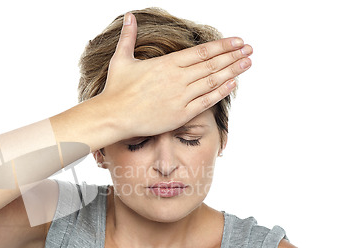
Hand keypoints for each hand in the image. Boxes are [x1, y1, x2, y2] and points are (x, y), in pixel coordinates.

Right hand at [98, 12, 252, 138]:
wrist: (113, 116)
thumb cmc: (116, 89)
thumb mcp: (121, 59)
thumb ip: (128, 37)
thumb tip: (130, 16)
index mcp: (166, 64)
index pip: (201, 52)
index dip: (222, 46)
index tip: (237, 41)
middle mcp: (177, 79)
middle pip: (211, 65)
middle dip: (233, 56)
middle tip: (249, 50)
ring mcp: (180, 97)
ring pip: (212, 81)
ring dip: (232, 71)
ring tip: (247, 63)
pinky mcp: (180, 114)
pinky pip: (206, 101)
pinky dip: (221, 92)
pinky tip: (233, 84)